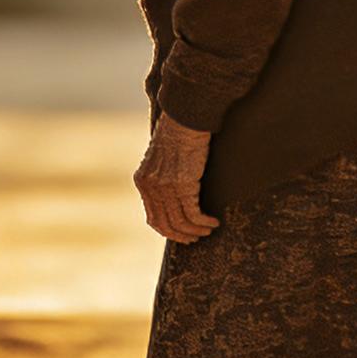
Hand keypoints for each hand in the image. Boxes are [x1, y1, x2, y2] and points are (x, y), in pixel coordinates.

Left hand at [134, 112, 220, 244]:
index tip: (181, 234)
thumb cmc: (178, 133)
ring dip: (195, 231)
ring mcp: (166, 187)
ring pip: (180, 222)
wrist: (185, 119)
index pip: (152, 216)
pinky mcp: (183, 185)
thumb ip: (162, 176)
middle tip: (195, 238)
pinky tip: (214, 222)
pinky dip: (204, 222)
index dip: (167, 229)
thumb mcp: (162, 157)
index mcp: (143, 181)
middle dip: (181, 235)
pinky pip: (193, 214)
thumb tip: (173, 191)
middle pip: (165, 224)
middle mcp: (151, 187)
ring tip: (207, 231)